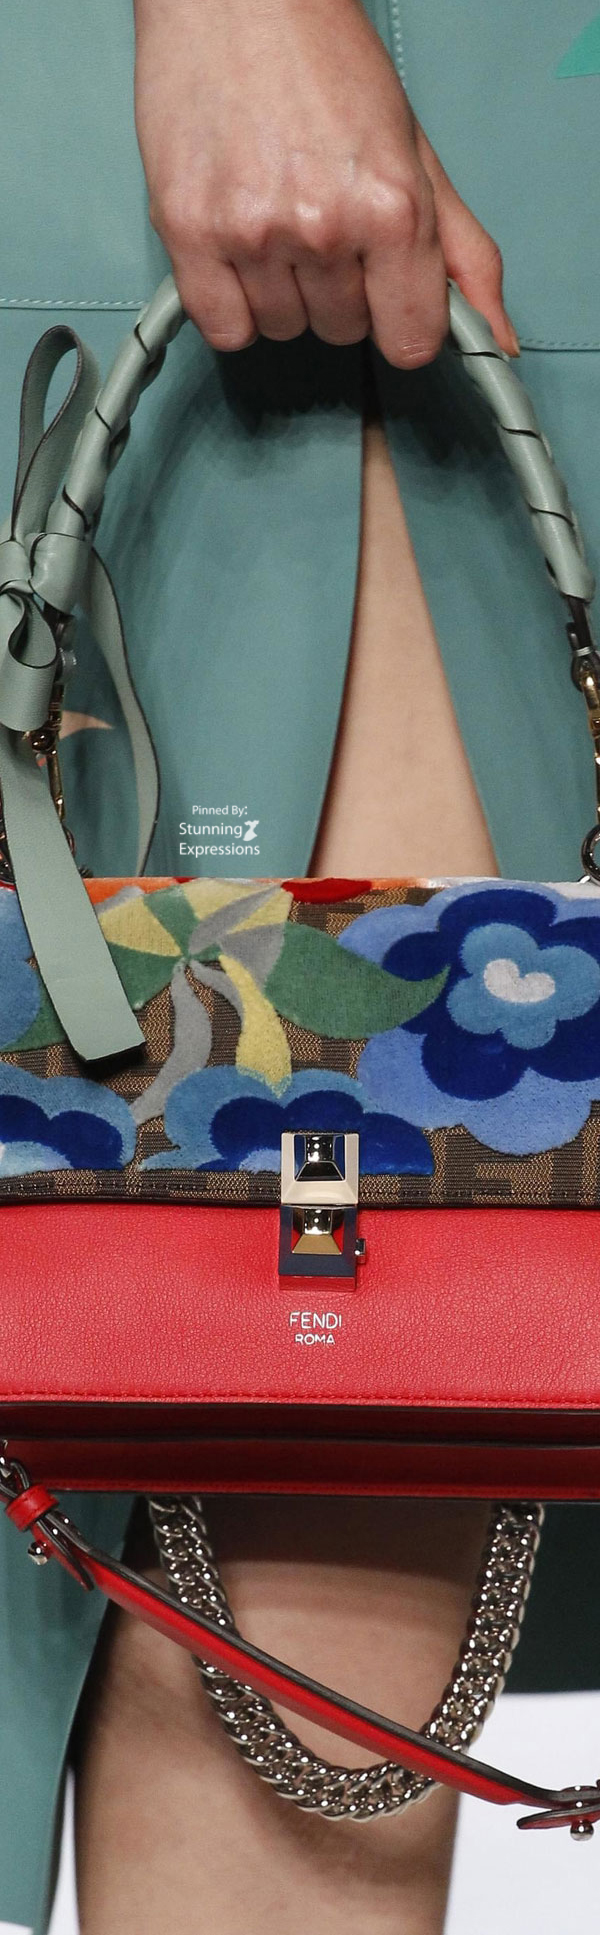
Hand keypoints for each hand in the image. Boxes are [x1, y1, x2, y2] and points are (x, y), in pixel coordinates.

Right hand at [133, 0, 518, 366]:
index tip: (385, 293)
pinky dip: (231, 304)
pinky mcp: (188, 231)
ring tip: (275, 215)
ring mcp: (253, 233)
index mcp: (392, 207)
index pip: (410, 339)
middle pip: (343, 331)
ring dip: (282, 292)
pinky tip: (238, 248)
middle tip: (321, 216)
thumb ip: (461, 251)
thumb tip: (497, 336)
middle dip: (338, 289)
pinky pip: (224, 327)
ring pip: (282, 328)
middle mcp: (324, 226)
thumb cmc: (322, 60)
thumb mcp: (414, 152)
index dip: (399, 319)